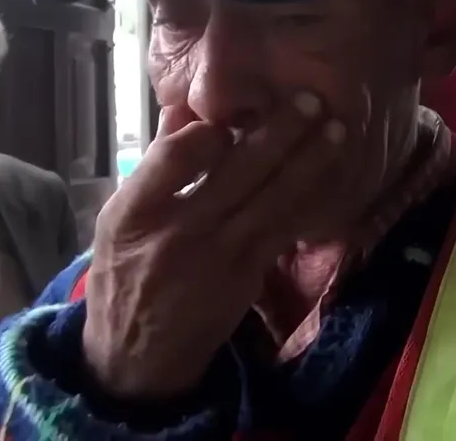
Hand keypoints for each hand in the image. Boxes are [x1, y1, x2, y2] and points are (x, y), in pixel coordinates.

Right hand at [81, 94, 345, 398]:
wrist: (136, 357)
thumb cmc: (125, 275)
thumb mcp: (118, 219)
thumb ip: (156, 167)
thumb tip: (188, 110)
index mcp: (134, 212)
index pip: (175, 156)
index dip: (207, 130)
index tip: (228, 116)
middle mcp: (179, 231)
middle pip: (237, 171)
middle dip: (280, 132)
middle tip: (311, 99)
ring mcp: (219, 255)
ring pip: (273, 198)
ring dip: (310, 162)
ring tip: (337, 129)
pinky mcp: (248, 275)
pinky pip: (285, 228)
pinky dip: (308, 199)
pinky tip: (330, 175)